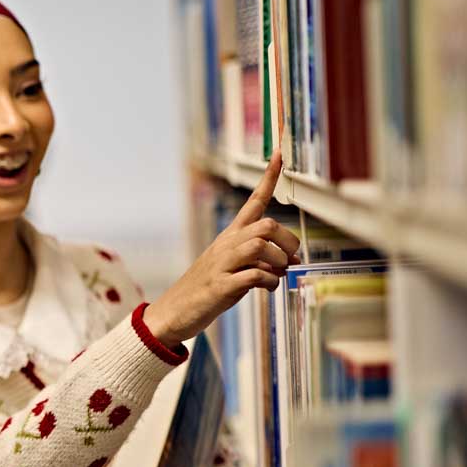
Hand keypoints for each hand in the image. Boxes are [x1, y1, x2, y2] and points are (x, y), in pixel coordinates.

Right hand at [142, 153, 301, 345]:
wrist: (173, 311)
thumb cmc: (207, 289)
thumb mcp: (235, 268)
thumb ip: (262, 260)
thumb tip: (293, 261)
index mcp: (230, 237)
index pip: (253, 201)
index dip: (269, 178)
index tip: (281, 154)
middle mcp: (227, 245)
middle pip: (266, 225)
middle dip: (287, 241)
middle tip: (290, 260)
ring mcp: (223, 265)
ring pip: (261, 246)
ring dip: (279, 262)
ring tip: (277, 276)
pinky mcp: (221, 286)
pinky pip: (255, 276)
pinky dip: (269, 282)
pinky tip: (267, 289)